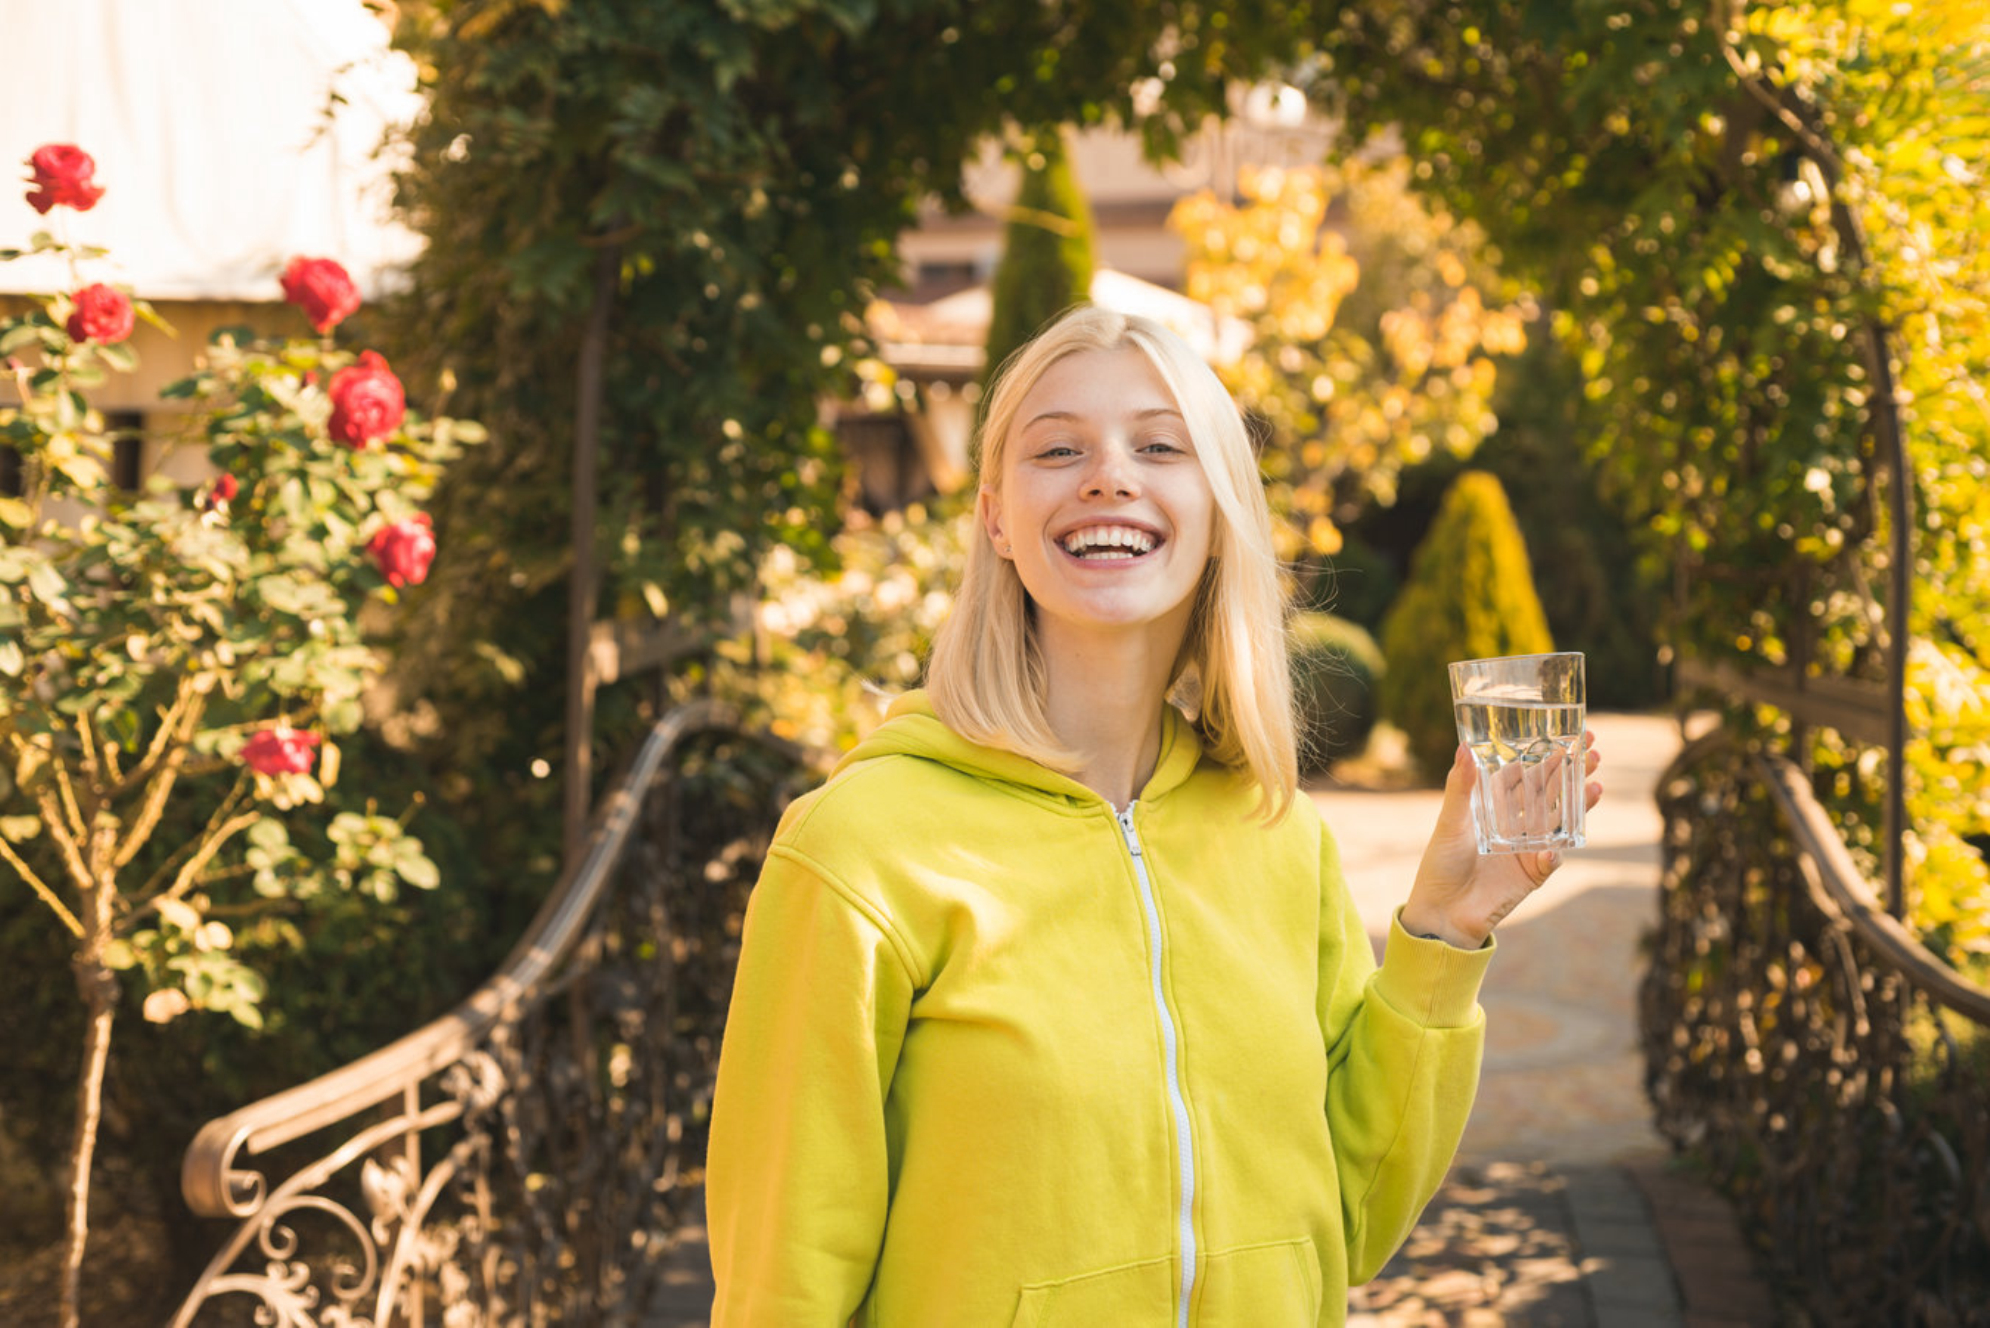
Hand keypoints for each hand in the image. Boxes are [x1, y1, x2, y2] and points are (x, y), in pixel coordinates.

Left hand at [1398, 732, 1603, 949]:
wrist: (1443, 911)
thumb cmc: (1441, 863)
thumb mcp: (1449, 821)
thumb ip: (1460, 787)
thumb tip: (1463, 748)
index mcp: (1495, 806)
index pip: (1526, 774)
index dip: (1544, 756)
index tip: (1565, 736)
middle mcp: (1515, 823)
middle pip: (1550, 792)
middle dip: (1572, 772)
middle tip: (1594, 750)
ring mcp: (1528, 847)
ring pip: (1559, 820)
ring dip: (1579, 803)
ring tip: (1596, 783)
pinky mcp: (1533, 872)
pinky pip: (1551, 859)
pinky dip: (1555, 851)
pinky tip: (1556, 845)